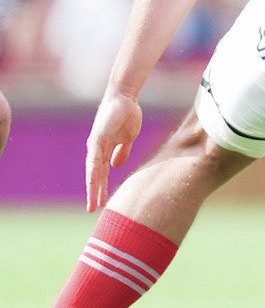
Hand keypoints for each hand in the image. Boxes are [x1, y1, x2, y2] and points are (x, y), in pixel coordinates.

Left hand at [86, 92, 142, 211]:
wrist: (125, 98)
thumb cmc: (127, 115)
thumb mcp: (128, 137)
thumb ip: (121, 151)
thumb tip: (116, 166)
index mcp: (105, 150)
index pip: (101, 173)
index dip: (101, 187)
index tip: (101, 203)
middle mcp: (97, 150)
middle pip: (95, 175)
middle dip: (95, 193)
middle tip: (93, 209)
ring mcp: (96, 144)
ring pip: (93, 170)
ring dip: (93, 187)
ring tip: (93, 202)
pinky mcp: (97, 138)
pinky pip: (96, 158)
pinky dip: (94, 171)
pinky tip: (94, 182)